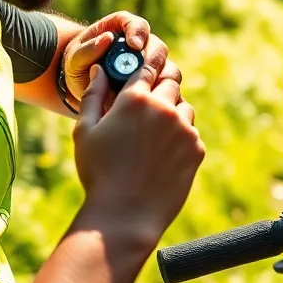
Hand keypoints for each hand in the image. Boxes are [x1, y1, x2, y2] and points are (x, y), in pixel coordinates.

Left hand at [61, 12, 182, 112]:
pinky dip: (165, 99)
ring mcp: (151, 68)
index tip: (135, 45)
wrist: (84, 89)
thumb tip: (106, 39)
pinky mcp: (156, 87)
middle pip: (158, 48)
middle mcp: (142, 47)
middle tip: (147, 72)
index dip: (139, 33)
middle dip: (155, 59)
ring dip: (162, 81)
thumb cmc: (79, 68)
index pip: (137, 25)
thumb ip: (87, 50)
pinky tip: (155, 107)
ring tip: (150, 93)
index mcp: (123, 30)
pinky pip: (168, 92)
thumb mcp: (75, 60)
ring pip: (168, 70)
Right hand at [71, 60, 203, 252]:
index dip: (146, 67)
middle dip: (160, 89)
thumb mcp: (85, 131)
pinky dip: (180, 139)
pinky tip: (161, 156)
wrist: (125, 215)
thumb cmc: (99, 173)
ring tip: (152, 137)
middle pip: (171, 82)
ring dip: (172, 113)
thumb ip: (93, 95)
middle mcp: (164, 108)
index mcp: (134, 99)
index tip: (145, 71)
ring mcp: (184, 129)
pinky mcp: (197, 149)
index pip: (147, 67)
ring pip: (184, 107)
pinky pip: (191, 133)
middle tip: (147, 107)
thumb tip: (99, 70)